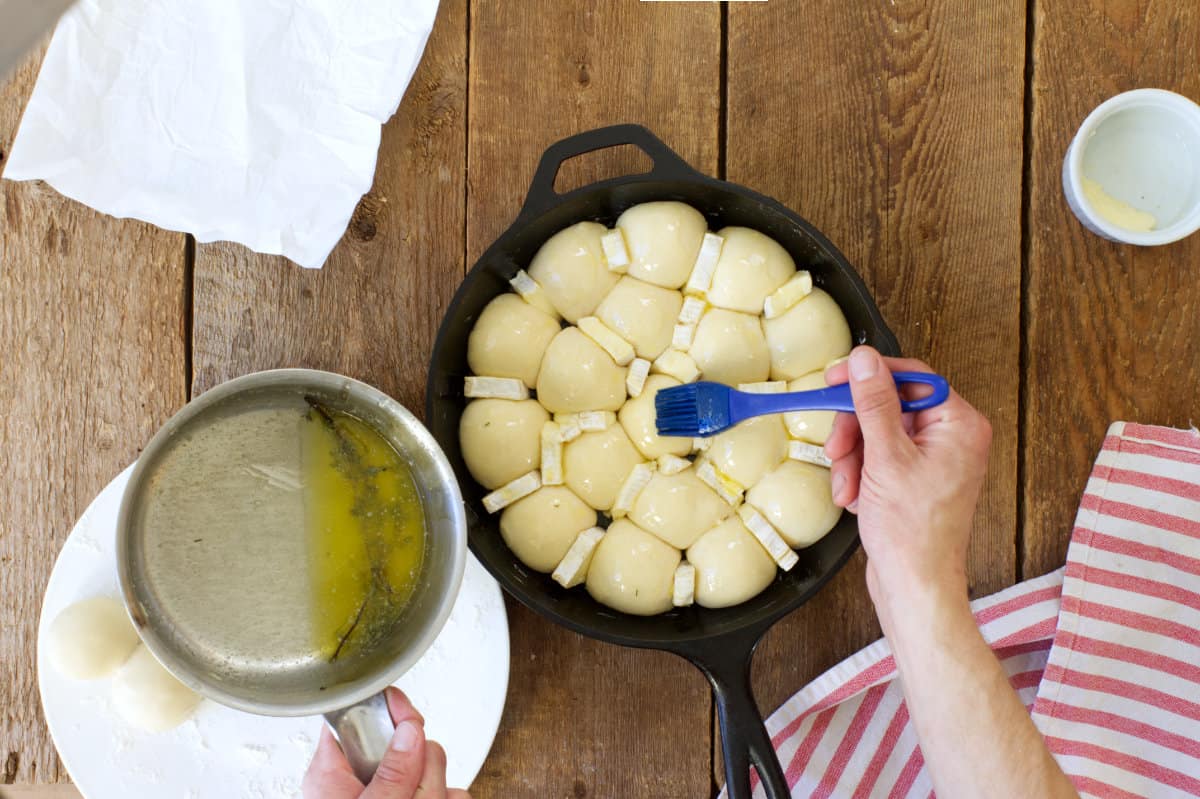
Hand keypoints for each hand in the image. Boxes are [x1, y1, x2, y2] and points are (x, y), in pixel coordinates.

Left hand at [302, 687, 471, 798]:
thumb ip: (390, 771)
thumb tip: (411, 730)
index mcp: (333, 772)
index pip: (360, 712)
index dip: (388, 708)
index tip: (407, 714)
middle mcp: (362, 781)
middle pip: (411, 741)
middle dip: (422, 768)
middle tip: (412, 794)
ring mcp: (395, 792)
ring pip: (434, 766)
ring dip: (436, 789)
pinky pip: (450, 789)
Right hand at [823, 346, 991, 617]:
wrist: (915, 586)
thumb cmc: (912, 532)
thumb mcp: (885, 457)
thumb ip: (874, 403)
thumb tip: (865, 359)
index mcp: (959, 424)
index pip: (910, 377)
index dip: (869, 376)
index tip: (834, 380)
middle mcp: (952, 437)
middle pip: (889, 406)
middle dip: (856, 431)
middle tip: (835, 449)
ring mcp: (935, 459)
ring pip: (878, 433)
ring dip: (853, 458)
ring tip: (846, 488)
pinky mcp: (916, 479)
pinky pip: (879, 457)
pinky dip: (860, 473)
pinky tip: (855, 497)